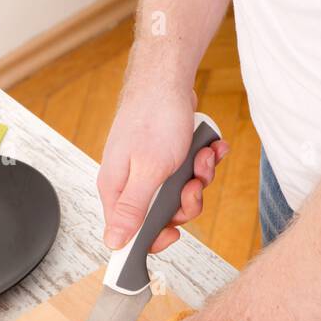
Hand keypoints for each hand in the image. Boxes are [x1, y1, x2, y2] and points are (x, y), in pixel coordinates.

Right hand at [99, 87, 227, 251]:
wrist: (166, 78)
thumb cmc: (154, 119)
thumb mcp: (147, 172)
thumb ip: (132, 210)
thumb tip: (113, 242)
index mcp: (117, 189)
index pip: (129, 232)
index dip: (154, 237)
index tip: (175, 231)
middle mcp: (130, 182)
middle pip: (161, 215)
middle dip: (186, 201)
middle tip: (193, 183)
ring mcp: (148, 169)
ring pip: (179, 193)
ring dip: (198, 177)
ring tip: (202, 156)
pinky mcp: (165, 157)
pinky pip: (187, 173)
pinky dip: (201, 161)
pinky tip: (207, 147)